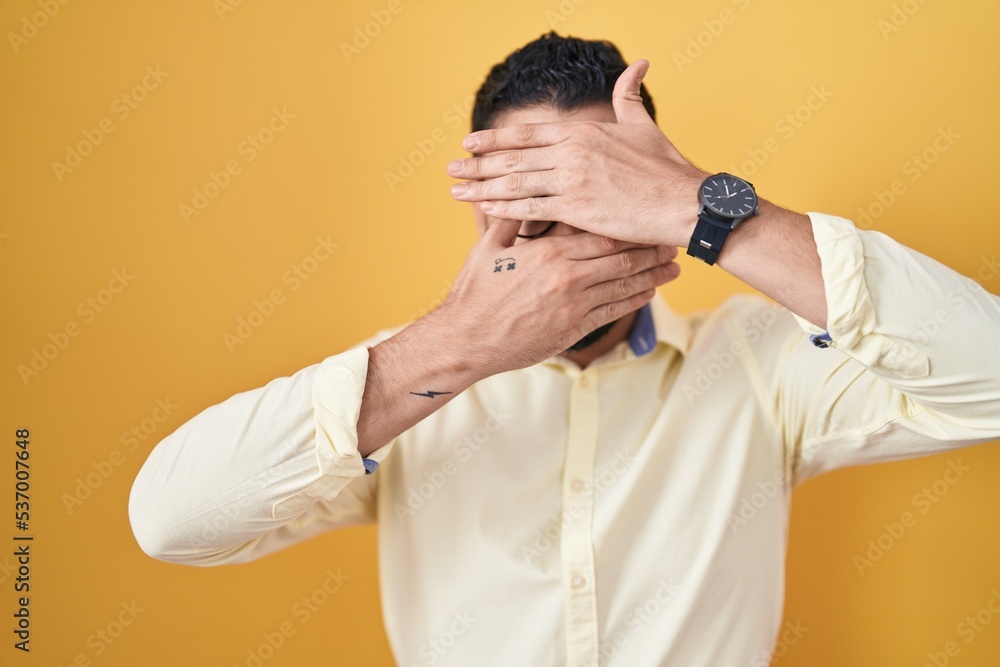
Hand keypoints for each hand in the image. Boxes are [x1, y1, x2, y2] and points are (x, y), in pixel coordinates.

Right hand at [428, 219, 678, 375]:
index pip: (600, 232)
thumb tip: (520, 191)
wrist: (466, 339)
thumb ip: (511, 219)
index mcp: (549, 253)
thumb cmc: (475, 292)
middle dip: (650, 248)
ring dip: (652, 275)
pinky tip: (649, 292)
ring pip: (624, 285)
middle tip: (671, 238)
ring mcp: (573, 305)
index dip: (628, 224)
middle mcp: (567, 277)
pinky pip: (613, 312)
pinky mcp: (572, 329)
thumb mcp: (488, 248)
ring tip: (674, 267)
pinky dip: (634, 301)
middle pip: (620, 257)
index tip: (647, 216)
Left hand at [446, 60, 708, 246]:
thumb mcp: (643, 125)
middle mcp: (571, 152)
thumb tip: (638, 63)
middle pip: (512, 157)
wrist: (684, 201)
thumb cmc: (666, 167)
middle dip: (477, 164)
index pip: (527, 134)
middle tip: (449, 170)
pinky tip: (484, 210)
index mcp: (581, 132)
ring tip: (456, 192)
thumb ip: (629, 96)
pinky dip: (504, 208)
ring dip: (481, 187)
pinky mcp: (577, 209)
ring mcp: (572, 180)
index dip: (495, 138)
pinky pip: (531, 208)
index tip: (470, 143)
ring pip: (515, 182)